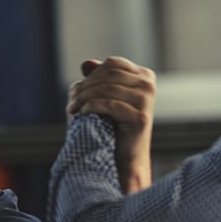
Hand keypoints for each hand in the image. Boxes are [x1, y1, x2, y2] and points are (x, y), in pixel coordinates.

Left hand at [67, 56, 155, 192]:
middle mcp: (149, 85)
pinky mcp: (141, 117)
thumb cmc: (111, 125)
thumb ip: (97, 78)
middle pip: (109, 74)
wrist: (124, 157)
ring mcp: (147, 101)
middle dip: (85, 86)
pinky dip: (92, 107)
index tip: (77, 89)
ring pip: (107, 88)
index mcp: (144, 76)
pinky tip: (84, 113)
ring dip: (85, 97)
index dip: (92, 75)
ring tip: (73, 108)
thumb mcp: (103, 97)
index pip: (112, 64)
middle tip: (71, 101)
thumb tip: (86, 63)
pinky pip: (110, 105)